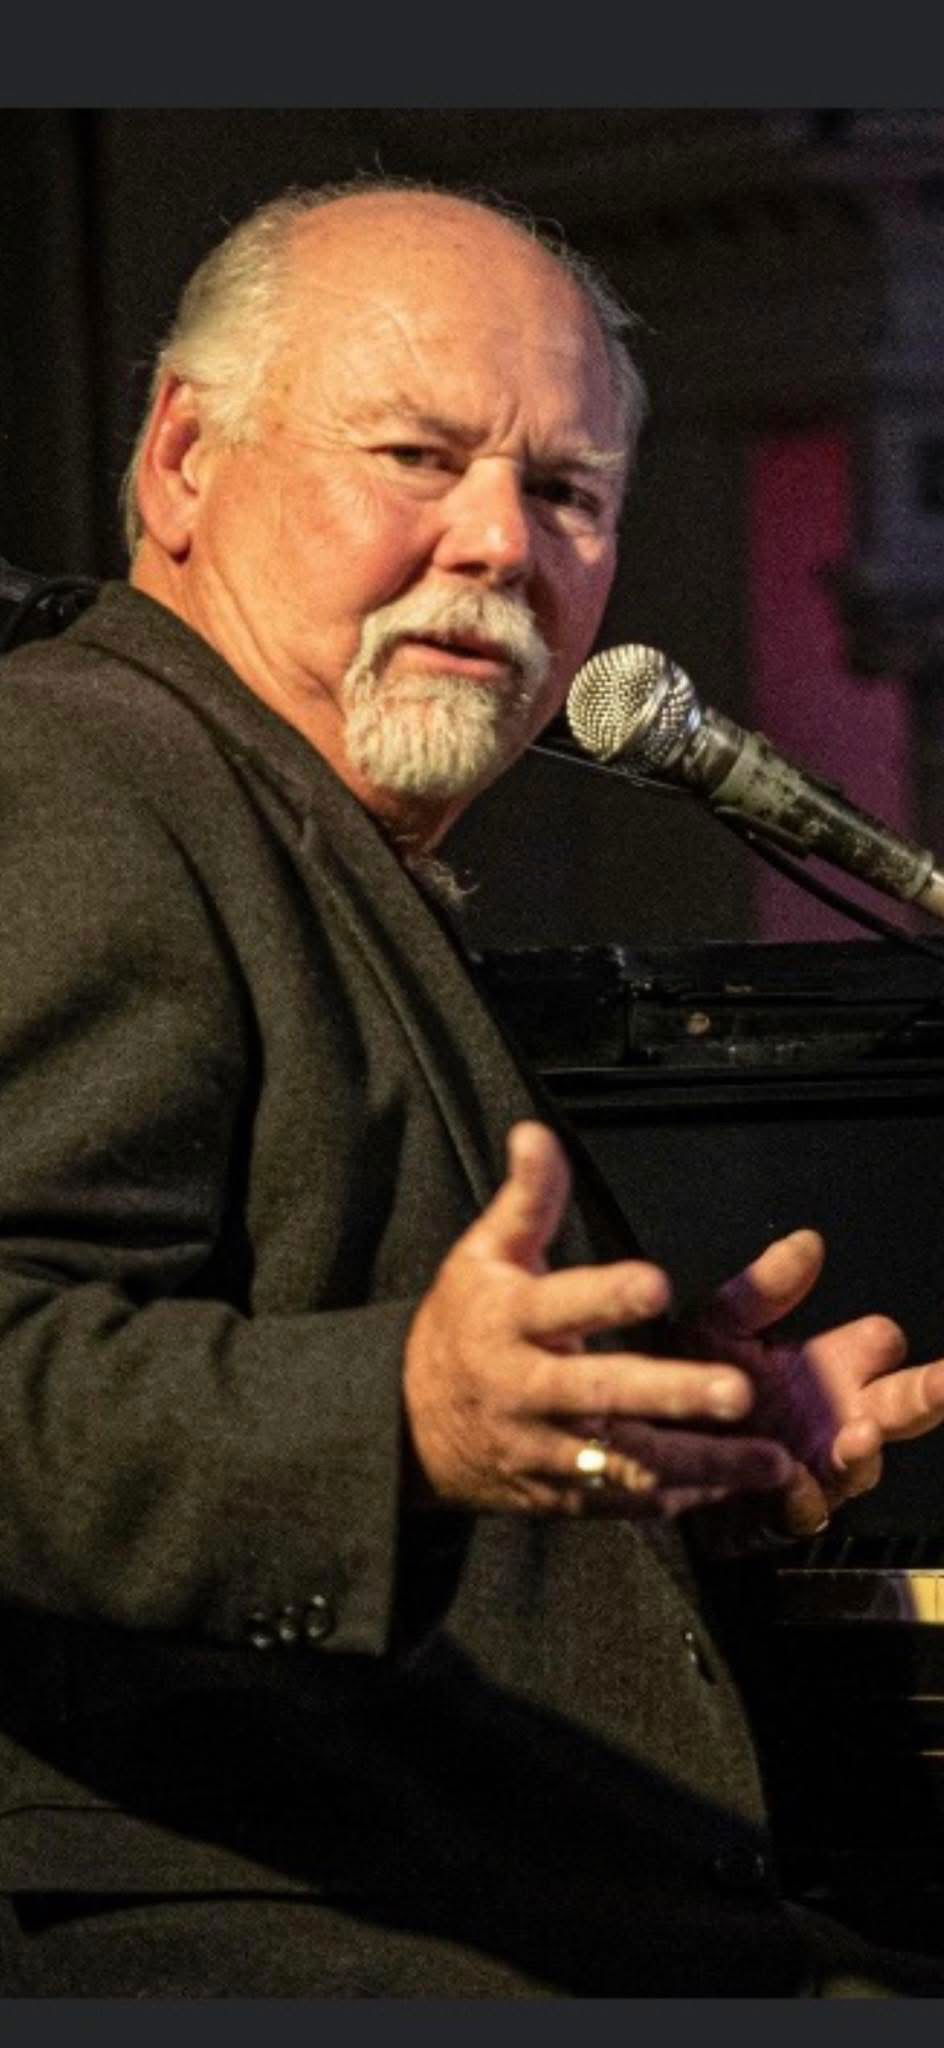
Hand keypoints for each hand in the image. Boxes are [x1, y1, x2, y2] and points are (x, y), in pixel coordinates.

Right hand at [402, 1121, 796, 1516]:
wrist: (410, 1427)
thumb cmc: (464, 1323)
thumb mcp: (483, 1254)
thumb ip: (527, 1199)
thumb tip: (537, 1131)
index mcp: (508, 1319)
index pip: (560, 1304)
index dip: (605, 1295)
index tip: (657, 1284)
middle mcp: (525, 1388)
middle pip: (601, 1393)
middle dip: (671, 1394)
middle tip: (738, 1391)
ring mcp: (542, 1449)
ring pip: (625, 1461)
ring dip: (701, 1464)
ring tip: (772, 1461)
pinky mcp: (557, 1494)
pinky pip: (621, 1502)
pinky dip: (677, 1499)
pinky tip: (733, 1489)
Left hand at [688, 1229, 943, 1536]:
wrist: (641, 1443)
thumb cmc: (692, 1376)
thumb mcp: (717, 1323)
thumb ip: (760, 1290)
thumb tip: (809, 1240)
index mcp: (828, 1365)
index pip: (879, 1347)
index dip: (878, 1344)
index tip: (876, 1340)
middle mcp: (835, 1416)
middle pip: (901, 1406)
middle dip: (931, 1395)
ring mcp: (815, 1467)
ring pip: (862, 1464)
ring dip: (863, 1451)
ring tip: (860, 1432)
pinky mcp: (779, 1511)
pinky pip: (805, 1509)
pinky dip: (802, 1496)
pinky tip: (794, 1479)